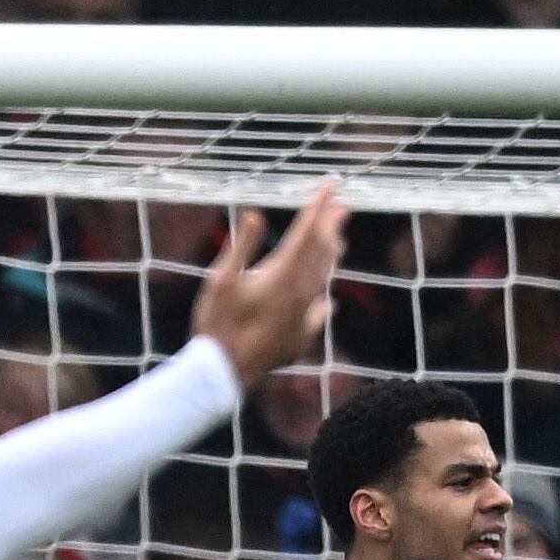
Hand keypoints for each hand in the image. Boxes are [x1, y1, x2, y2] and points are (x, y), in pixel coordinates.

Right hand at [191, 181, 346, 387]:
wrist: (224, 375)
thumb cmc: (216, 326)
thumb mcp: (220, 281)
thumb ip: (242, 247)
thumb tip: (256, 214)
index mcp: (283, 275)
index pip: (306, 232)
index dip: (318, 206)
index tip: (330, 185)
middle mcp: (301, 293)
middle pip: (322, 253)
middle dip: (331, 227)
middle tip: (342, 208)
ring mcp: (305, 317)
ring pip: (324, 279)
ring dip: (331, 258)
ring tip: (338, 243)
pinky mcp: (301, 338)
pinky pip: (319, 312)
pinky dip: (322, 298)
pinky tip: (325, 300)